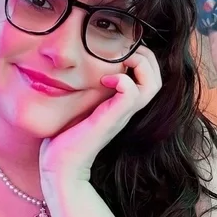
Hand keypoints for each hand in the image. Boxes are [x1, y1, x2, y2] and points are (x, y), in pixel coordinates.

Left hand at [39, 46, 162, 183]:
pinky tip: (104, 79)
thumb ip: (88, 87)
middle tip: (123, 51)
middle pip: (157, 79)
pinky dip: (123, 80)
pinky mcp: (110, 120)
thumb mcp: (81, 103)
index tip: (119, 50)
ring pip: (151, 85)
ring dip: (140, 64)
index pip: (150, 77)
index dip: (143, 58)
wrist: (60, 165)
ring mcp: (120, 115)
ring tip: (120, 60)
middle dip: (146, 56)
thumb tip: (78, 63)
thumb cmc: (66, 133)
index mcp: (122, 104)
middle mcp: (126, 109)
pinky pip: (131, 94)